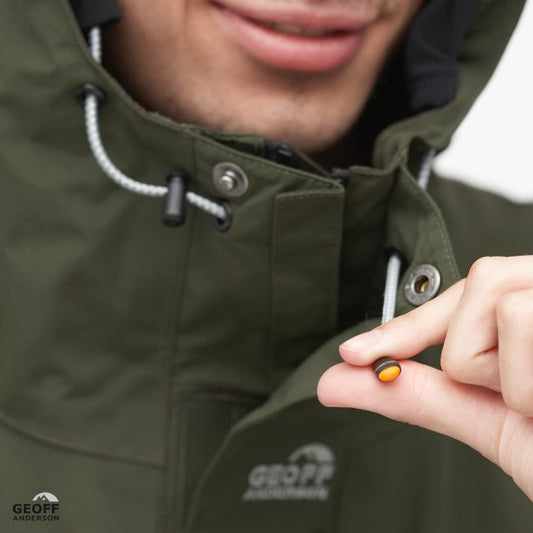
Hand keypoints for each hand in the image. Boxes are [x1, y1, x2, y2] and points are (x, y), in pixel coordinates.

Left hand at [317, 256, 532, 500]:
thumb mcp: (494, 421)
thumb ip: (417, 393)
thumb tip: (336, 382)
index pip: (471, 291)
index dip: (411, 323)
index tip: (356, 353)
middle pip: (488, 279)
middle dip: (478, 351)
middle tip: (518, 396)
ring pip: (507, 308)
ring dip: (516, 380)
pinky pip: (524, 324)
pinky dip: (531, 385)